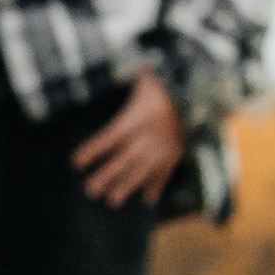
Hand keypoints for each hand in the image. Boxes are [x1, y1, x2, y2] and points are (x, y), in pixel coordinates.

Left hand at [73, 67, 185, 208]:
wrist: (198, 90)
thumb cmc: (162, 85)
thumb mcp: (143, 81)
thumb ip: (123, 81)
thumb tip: (106, 73)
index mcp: (136, 118)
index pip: (110, 136)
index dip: (93, 149)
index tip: (75, 162)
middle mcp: (148, 136)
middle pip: (124, 159)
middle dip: (107, 176)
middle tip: (89, 191)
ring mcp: (163, 147)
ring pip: (142, 170)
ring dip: (127, 187)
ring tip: (112, 201)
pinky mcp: (177, 152)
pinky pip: (166, 172)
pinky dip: (157, 185)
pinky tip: (148, 199)